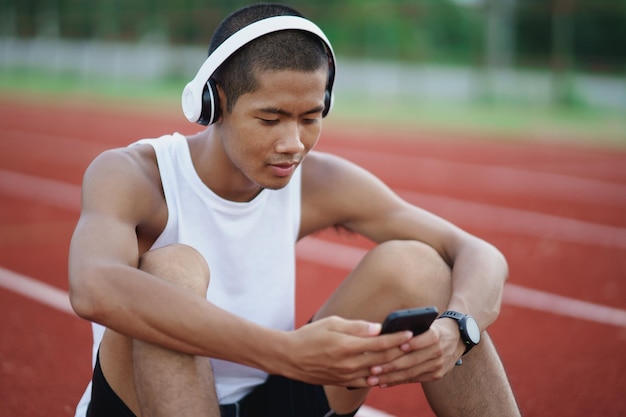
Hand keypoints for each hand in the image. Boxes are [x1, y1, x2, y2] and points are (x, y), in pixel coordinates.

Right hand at [278, 316, 413, 386]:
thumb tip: (377, 327)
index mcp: (346, 346)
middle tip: (415, 345)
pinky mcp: (343, 382)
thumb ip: (356, 326)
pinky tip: (387, 372)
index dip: (397, 338)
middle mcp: (348, 363)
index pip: (380, 343)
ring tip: (406, 357)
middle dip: (401, 352)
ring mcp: (346, 375)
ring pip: (377, 372)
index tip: (410, 332)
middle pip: (383, 359)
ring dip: (393, 366)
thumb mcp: (332, 323)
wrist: (290, 357)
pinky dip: (379, 377)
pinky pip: (366, 382)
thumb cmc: (310, 336)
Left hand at [365, 318, 464, 387]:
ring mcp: (439, 365)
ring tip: (373, 379)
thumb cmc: (432, 326)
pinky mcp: (437, 375)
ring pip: (411, 372)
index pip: (425, 339)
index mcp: (436, 334)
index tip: (394, 347)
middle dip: (391, 366)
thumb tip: (383, 334)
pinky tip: (383, 383)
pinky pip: (414, 379)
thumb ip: (409, 328)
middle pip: (413, 360)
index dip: (412, 344)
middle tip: (372, 369)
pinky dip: (397, 381)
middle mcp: (439, 351)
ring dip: (390, 377)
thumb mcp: (425, 322)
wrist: (458, 337)